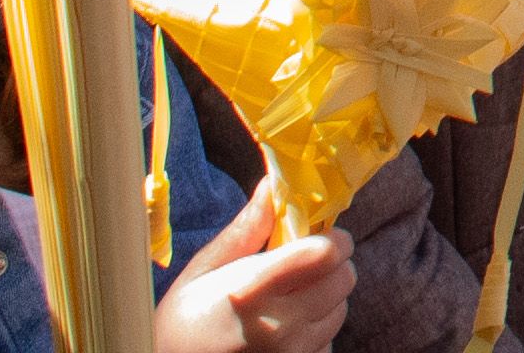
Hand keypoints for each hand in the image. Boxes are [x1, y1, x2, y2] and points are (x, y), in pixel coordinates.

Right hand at [157, 181, 350, 352]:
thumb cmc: (180, 325)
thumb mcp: (200, 273)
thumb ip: (243, 231)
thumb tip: (271, 186)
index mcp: (253, 290)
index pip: (324, 254)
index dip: (333, 238)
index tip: (320, 234)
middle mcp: (280, 326)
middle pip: (343, 280)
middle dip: (332, 265)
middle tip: (303, 265)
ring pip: (339, 312)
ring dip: (325, 298)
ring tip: (289, 298)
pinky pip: (327, 343)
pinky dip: (315, 332)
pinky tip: (285, 330)